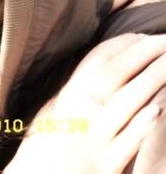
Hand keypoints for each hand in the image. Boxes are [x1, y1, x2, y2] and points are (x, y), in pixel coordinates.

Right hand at [4, 33, 165, 173]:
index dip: (122, 45)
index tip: (143, 34)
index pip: (97, 61)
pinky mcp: (104, 165)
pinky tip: (158, 110)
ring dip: (150, 80)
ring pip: (125, 102)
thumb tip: (91, 76)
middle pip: (115, 74)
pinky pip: (126, 142)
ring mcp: (94, 138)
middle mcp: (81, 112)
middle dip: (143, 54)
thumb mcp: (52, 114)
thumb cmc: (40, 151)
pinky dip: (141, 125)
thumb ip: (72, 95)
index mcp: (67, 97)